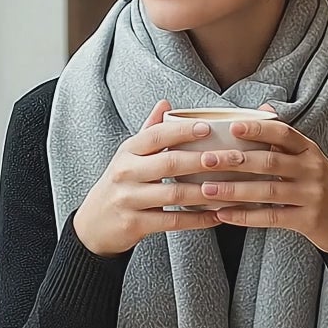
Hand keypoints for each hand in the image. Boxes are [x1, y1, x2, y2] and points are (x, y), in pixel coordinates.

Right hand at [71, 100, 228, 256]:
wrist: (94, 224)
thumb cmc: (120, 184)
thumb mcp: (129, 156)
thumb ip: (150, 131)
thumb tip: (166, 103)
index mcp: (127, 151)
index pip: (156, 135)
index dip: (183, 130)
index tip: (209, 128)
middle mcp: (126, 172)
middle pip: (170, 163)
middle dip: (204, 160)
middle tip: (233, 158)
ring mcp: (128, 199)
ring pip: (174, 193)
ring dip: (206, 192)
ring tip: (231, 188)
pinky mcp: (134, 224)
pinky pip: (172, 221)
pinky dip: (197, 219)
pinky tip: (216, 216)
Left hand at [204, 103, 327, 254]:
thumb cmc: (320, 183)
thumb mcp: (308, 157)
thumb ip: (284, 138)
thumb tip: (262, 108)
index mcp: (309, 150)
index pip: (284, 133)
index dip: (259, 129)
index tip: (232, 126)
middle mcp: (312, 170)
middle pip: (270, 162)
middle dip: (235, 160)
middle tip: (207, 159)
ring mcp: (311, 196)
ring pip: (267, 192)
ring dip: (234, 190)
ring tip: (207, 189)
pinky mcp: (307, 220)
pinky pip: (271, 218)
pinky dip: (245, 217)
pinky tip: (223, 215)